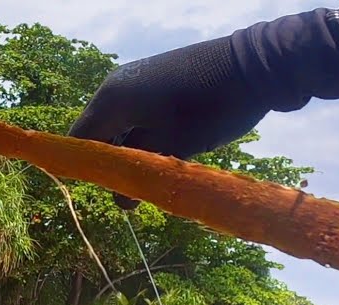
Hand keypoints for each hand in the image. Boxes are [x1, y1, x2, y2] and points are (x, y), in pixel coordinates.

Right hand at [68, 37, 270, 208]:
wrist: (258, 65)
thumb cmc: (210, 108)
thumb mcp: (174, 148)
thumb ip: (142, 177)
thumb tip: (122, 205)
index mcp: (112, 99)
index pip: (80, 140)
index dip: (88, 169)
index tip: (109, 191)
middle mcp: (119, 86)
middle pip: (100, 134)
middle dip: (114, 164)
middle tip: (137, 189)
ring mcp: (140, 81)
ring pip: (122, 126)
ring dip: (133, 152)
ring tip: (155, 174)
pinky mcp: (160, 81)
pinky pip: (139, 114)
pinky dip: (147, 136)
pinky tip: (167, 153)